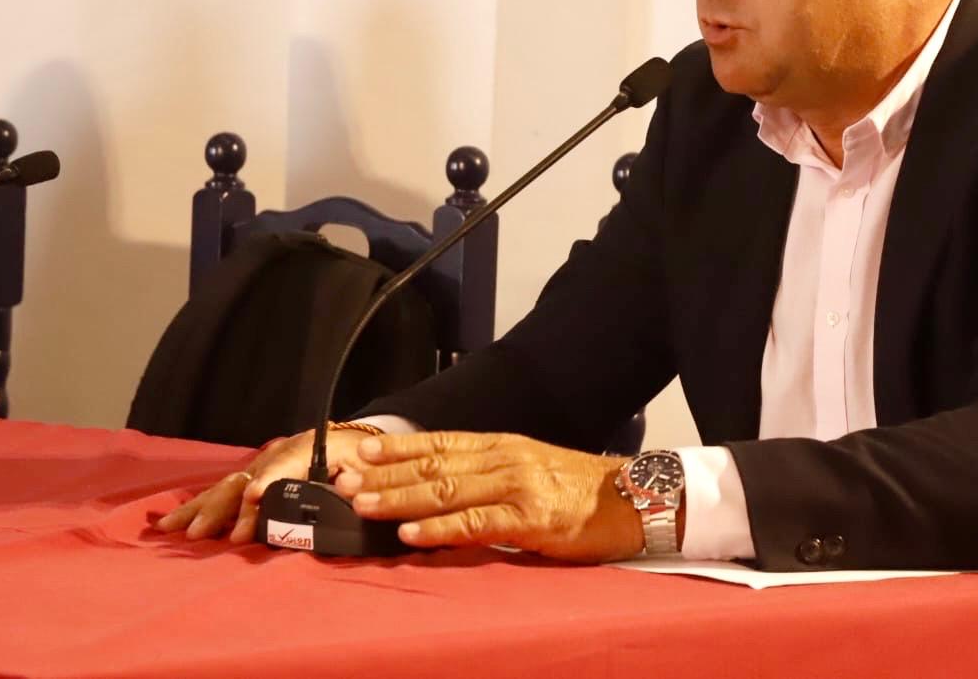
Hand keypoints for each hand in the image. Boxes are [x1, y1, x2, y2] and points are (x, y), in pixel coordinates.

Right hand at [152, 428, 378, 543]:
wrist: (351, 441)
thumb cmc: (361, 457)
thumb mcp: (366, 465)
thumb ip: (358, 479)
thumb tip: (347, 490)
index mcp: (308, 449)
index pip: (285, 465)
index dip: (268, 482)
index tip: (253, 498)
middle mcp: (275, 456)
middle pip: (246, 481)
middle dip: (225, 508)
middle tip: (204, 534)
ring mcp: (259, 467)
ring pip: (226, 486)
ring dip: (202, 510)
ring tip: (176, 530)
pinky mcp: (250, 478)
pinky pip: (220, 491)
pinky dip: (197, 506)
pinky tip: (170, 522)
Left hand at [333, 431, 643, 561]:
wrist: (634, 499)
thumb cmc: (581, 491)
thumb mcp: (530, 470)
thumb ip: (487, 476)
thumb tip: (439, 488)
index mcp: (503, 446)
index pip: (439, 442)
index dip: (396, 447)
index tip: (357, 450)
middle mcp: (505, 459)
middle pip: (433, 464)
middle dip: (384, 473)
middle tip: (343, 478)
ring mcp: (518, 486)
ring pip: (446, 490)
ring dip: (399, 498)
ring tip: (362, 503)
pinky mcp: (531, 519)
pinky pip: (476, 525)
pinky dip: (439, 530)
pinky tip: (410, 535)